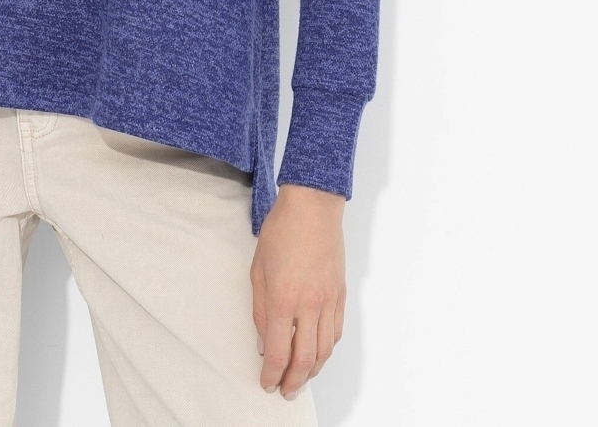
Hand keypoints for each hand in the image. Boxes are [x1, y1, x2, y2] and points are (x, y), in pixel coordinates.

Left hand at [250, 183, 345, 398]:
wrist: (312, 207)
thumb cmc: (281, 232)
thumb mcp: (257, 270)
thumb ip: (259, 309)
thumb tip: (263, 341)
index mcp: (283, 299)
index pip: (278, 352)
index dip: (271, 375)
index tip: (266, 383)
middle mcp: (309, 305)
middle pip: (305, 360)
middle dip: (293, 382)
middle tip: (284, 391)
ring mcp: (328, 301)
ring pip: (324, 351)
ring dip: (312, 372)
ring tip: (300, 380)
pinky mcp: (340, 294)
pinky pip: (335, 332)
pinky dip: (327, 350)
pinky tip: (318, 353)